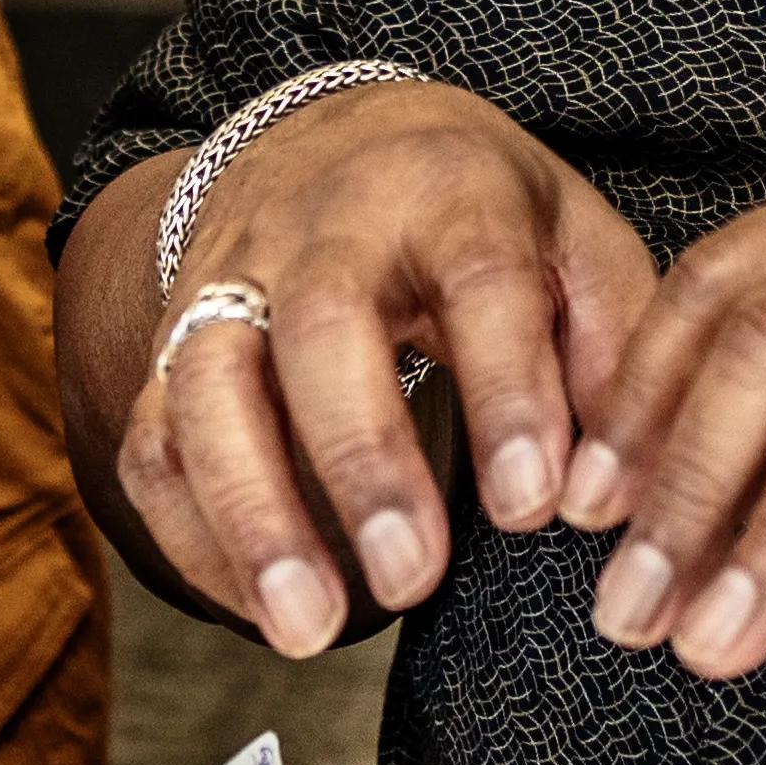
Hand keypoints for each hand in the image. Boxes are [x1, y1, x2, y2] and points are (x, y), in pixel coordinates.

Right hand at [115, 81, 657, 658]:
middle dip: (363, 460)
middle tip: (414, 579)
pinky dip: (191, 533)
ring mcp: (230, 279)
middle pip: (321, 328)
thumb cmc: (478, 208)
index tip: (534, 508)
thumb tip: (609, 491)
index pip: (479, 277)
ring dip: (251, 516)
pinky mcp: (172, 340)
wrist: (336, 134)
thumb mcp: (572, 234)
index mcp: (448, 187)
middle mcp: (323, 226)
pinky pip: (154, 439)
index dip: (508, 391)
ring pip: (206, 385)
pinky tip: (256, 610)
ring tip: (308, 630)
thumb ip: (611, 345)